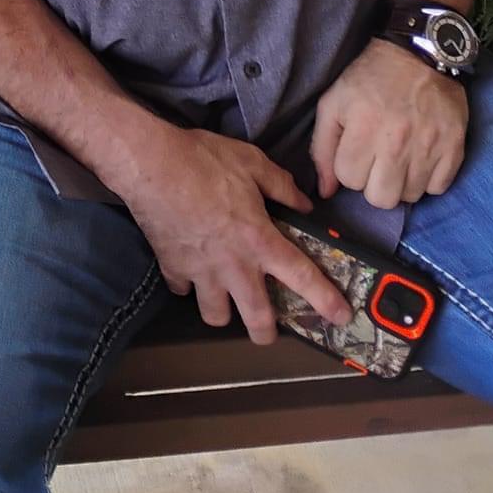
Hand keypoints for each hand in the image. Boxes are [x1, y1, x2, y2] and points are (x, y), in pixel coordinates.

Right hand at [109, 121, 351, 343]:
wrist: (151, 164)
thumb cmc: (204, 160)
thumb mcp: (251, 161)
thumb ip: (281, 185)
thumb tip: (304, 203)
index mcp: (259, 240)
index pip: (302, 277)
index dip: (325, 300)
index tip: (342, 318)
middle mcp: (234, 266)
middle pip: (257, 319)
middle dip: (266, 332)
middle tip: (267, 328)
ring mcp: (201, 271)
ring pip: (216, 316)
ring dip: (223, 311)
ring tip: (225, 298)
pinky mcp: (172, 267)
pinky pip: (182, 289)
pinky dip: (187, 285)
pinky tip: (189, 270)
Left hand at [311, 38, 467, 209]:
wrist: (422, 54)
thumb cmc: (371, 77)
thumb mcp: (334, 101)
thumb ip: (322, 147)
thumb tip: (326, 191)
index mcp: (364, 127)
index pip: (348, 179)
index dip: (348, 166)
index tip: (357, 148)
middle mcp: (397, 142)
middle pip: (380, 199)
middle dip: (373, 181)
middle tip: (378, 158)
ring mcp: (429, 148)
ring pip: (409, 198)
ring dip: (401, 182)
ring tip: (400, 155)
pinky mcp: (455, 149)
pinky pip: (438, 189)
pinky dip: (428, 178)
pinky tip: (421, 156)